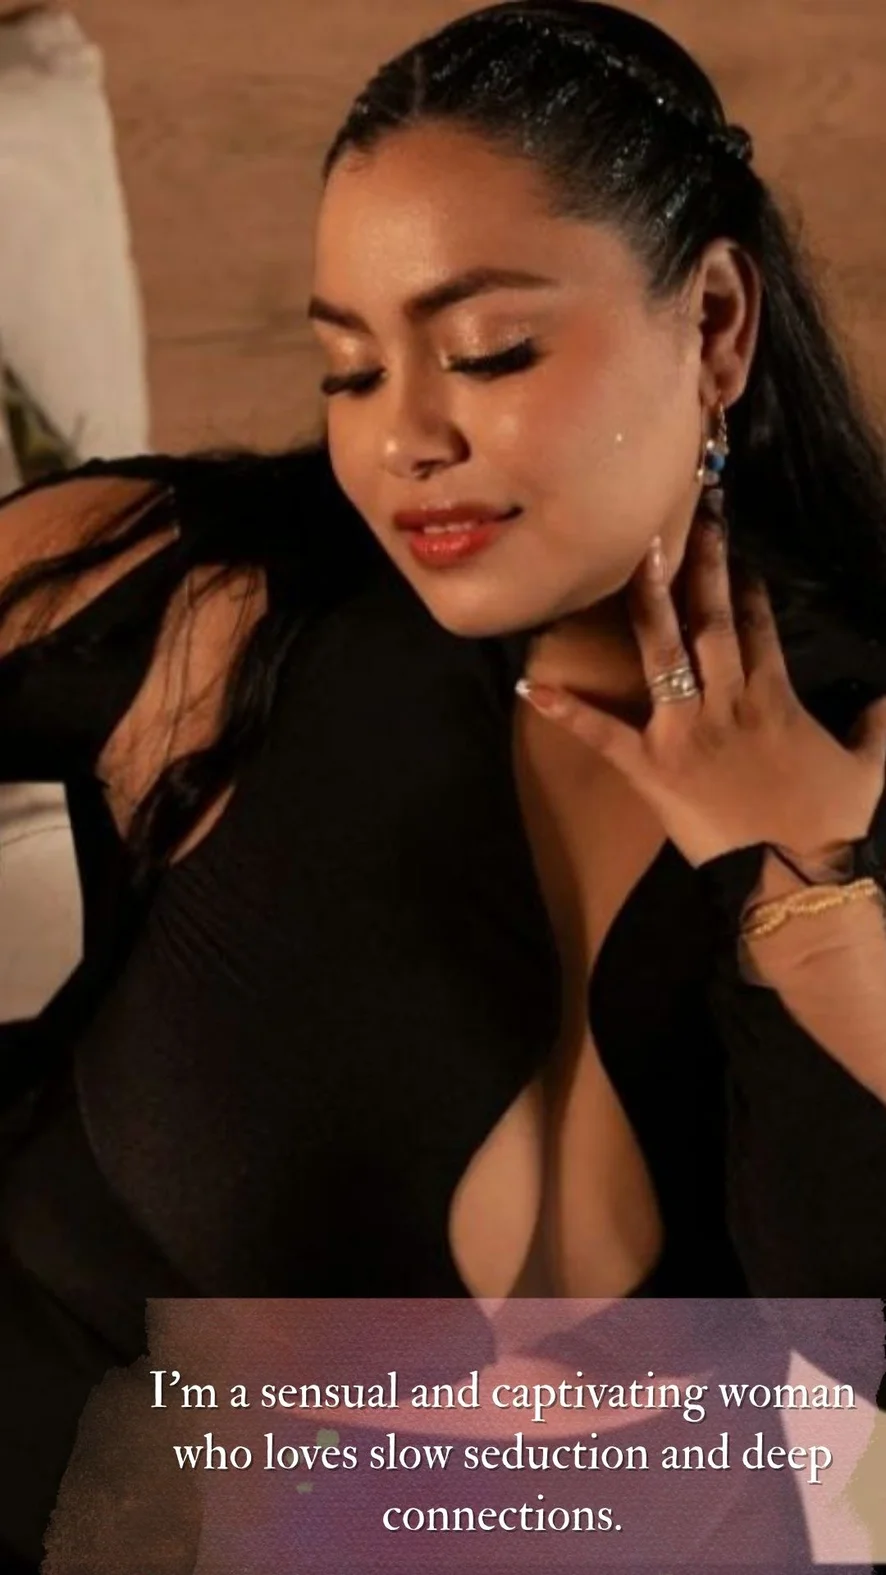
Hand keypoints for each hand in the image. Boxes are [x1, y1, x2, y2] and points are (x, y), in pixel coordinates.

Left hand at [516, 513, 885, 867]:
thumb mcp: (870, 772)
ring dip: (647, 606)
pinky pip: (604, 735)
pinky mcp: (651, 767)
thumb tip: (885, 699)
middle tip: (686, 519)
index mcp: (775, 698)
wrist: (792, 875)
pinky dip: (568, 712)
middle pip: (712, 622)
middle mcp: (728, 701)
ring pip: (663, 656)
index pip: (758, 628)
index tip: (732, 546)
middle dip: (701, 567)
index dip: (745, 585)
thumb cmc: (830, 825)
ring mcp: (685, 731)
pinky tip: (533, 687)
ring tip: (633, 560)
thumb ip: (877, 728)